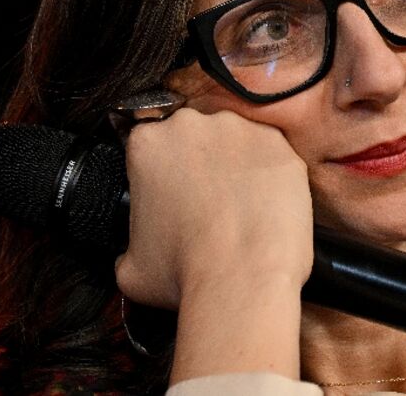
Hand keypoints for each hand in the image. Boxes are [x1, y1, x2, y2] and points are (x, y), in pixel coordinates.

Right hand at [114, 107, 313, 311]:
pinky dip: (270, 175)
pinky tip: (265, 206)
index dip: (162, 171)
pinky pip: (271, 154)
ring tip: (239, 207)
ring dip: (236, 165)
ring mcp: (238, 129)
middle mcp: (191, 126)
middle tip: (207, 201)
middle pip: (194, 136)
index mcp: (148, 143)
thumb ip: (128, 243)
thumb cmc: (187, 271)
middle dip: (200, 162)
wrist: (241, 279)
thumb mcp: (130, 266)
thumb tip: (132, 253)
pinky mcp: (277, 144)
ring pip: (234, 141)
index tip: (171, 191)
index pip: (151, 145)